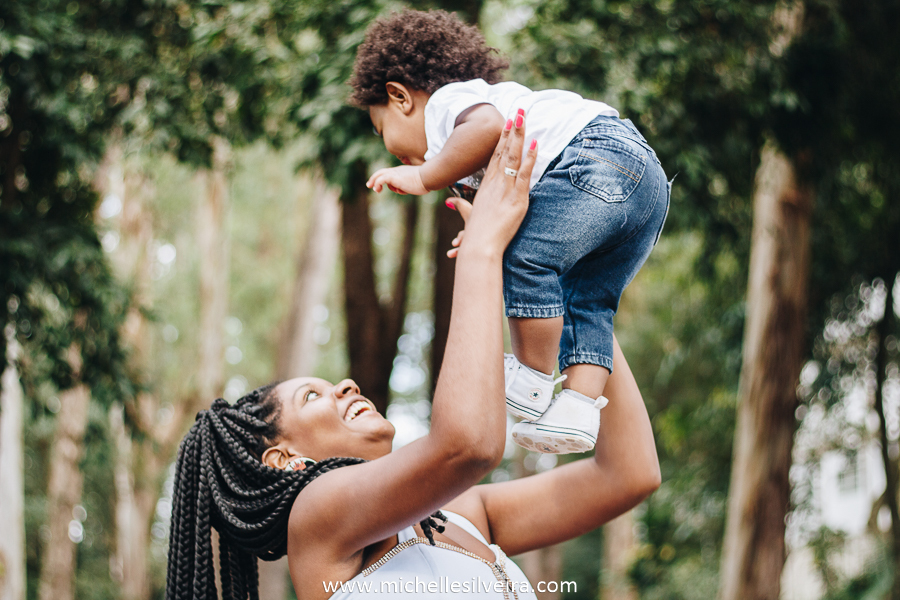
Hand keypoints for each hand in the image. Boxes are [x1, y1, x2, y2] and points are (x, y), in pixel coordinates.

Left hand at [366, 165, 427, 194]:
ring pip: (380, 175)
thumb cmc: (428, 180)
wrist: (429, 176)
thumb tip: (418, 188)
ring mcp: (396, 173)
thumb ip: (417, 184)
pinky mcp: (394, 177)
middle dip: (375, 178)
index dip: (384, 177)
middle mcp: (398, 171)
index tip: (381, 184)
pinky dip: (378, 183)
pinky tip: (378, 189)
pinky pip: (382, 179)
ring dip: (375, 182)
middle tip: (369, 185)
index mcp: (403, 172)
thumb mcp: (420, 182)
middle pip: (382, 171)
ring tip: (375, 190)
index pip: (390, 173)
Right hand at [445, 112, 535, 258]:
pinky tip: (535, 143)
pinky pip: (525, 173)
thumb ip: (461, 207)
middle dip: (512, 130)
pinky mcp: (517, 199)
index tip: (507, 124)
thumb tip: (452, 202)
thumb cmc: (474, 235)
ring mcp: (506, 189)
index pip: (495, 157)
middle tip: (518, 111)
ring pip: (514, 157)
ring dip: (520, 135)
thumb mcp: (468, 216)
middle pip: (504, 151)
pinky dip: (530, 157)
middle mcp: (495, 183)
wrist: (479, 246)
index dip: (502, 139)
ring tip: (524, 117)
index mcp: (486, 186)